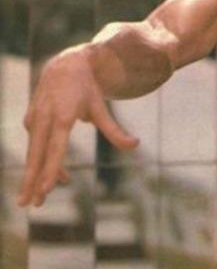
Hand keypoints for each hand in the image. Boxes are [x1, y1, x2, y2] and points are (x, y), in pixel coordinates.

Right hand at [17, 46, 138, 207]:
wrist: (65, 65)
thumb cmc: (87, 89)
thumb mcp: (101, 108)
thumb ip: (115, 130)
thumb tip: (136, 145)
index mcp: (62, 116)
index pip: (55, 148)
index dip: (51, 169)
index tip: (46, 189)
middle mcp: (44, 118)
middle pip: (36, 155)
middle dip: (32, 181)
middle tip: (28, 204)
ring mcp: (35, 118)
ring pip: (33, 152)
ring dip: (34, 175)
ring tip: (36, 198)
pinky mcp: (32, 119)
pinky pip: (36, 145)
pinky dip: (43, 161)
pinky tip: (56, 175)